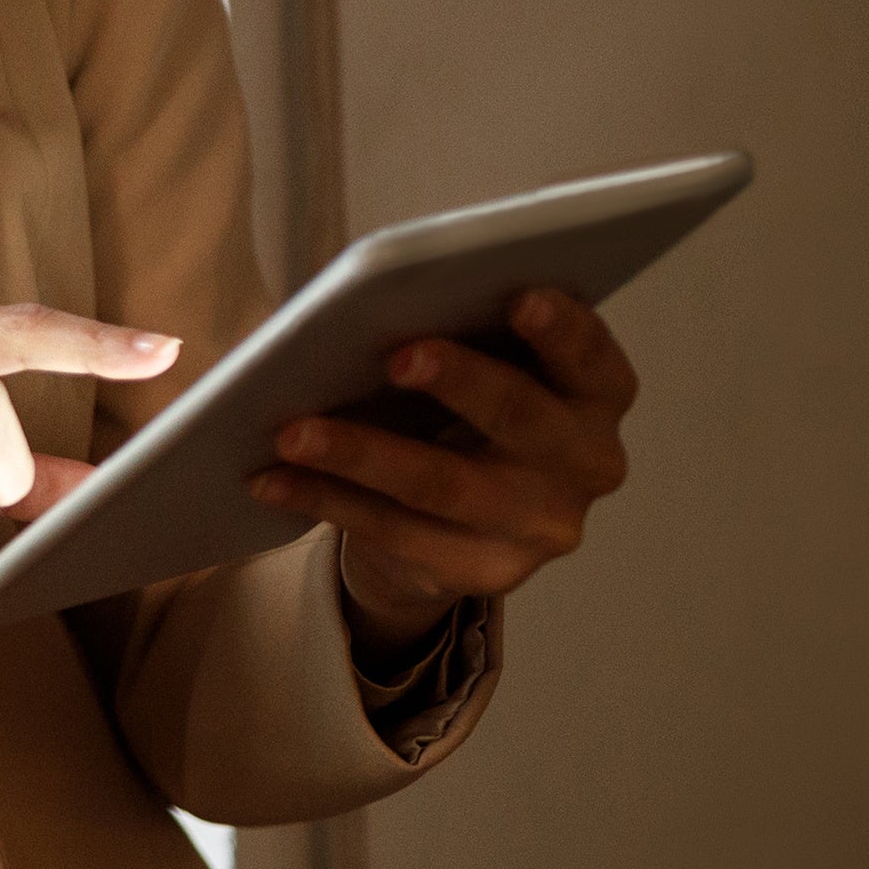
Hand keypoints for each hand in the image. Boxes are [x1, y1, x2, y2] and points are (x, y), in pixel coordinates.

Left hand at [255, 286, 639, 654]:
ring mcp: (540, 526)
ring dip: (361, 452)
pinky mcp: (487, 571)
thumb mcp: (482, 366)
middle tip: (396, 354)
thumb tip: (374, 306)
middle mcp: (586, 463)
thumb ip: (463, 334)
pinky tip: (272, 478)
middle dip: (460, 381)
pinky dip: (327, 498)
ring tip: (292, 430)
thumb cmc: (466, 409)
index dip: (563, 329)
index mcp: (596, 395)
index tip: (521, 296)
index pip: (592, 359)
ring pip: (444, 485)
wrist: (461, 522)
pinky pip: (396, 532)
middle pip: (521, 418)